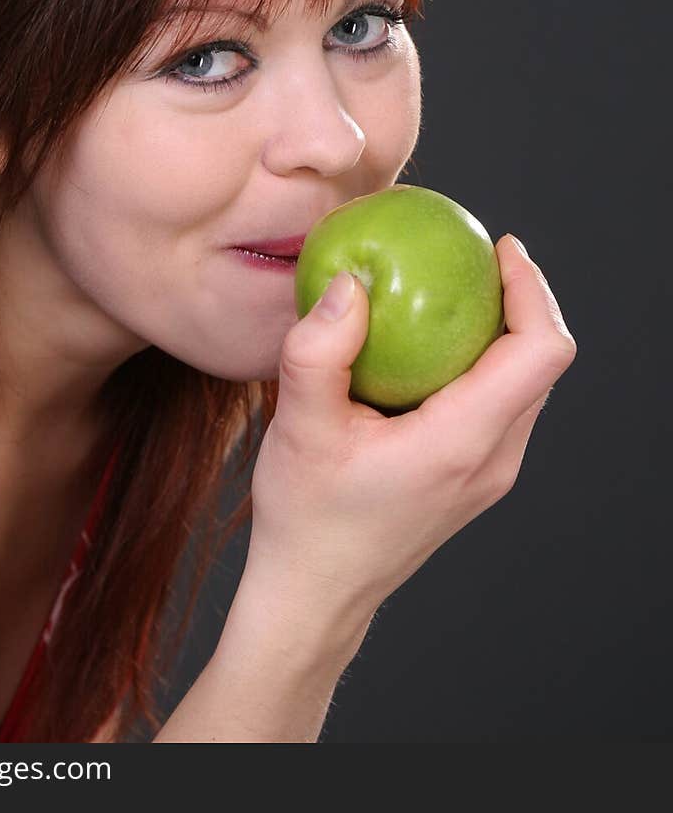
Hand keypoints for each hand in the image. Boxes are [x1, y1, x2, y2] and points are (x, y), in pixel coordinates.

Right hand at [246, 234, 577, 626]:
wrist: (315, 594)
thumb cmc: (305, 516)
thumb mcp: (298, 427)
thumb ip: (319, 350)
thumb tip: (349, 282)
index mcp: (462, 442)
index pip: (540, 353)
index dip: (534, 290)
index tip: (499, 248)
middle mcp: (493, 460)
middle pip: (544, 364)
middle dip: (523, 300)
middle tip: (475, 256)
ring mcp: (490, 475)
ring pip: (526, 385)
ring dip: (505, 332)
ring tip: (455, 289)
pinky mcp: (474, 479)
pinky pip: (502, 405)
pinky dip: (483, 363)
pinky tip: (430, 344)